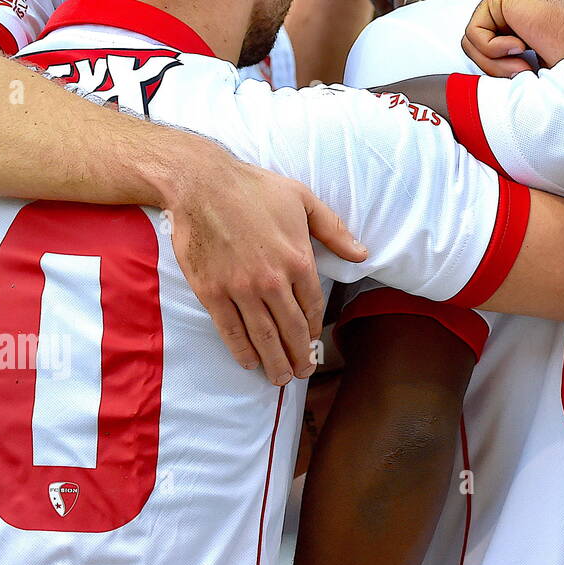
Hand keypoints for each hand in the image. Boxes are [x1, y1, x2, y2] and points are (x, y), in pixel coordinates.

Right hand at [166, 160, 366, 385]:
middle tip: (302, 372)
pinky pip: (230, 329)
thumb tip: (362, 254)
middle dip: (299, 355)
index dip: (313, 330)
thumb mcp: (304, 200)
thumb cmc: (255, 189)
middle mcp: (272, 280)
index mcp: (298, 259)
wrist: (202, 185)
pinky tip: (249, 362)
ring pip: (263, 336)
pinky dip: (241, 350)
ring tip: (281, 379)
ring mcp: (240, 289)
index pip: (312, 306)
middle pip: (291, 329)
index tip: (314, 344)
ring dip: (274, 362)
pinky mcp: (212, 292)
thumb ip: (334, 230)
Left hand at [461, 0, 563, 75]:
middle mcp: (507, 0)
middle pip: (472, 41)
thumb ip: (501, 61)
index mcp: (513, 14)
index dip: (497, 67)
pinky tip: (521, 46)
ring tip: (523, 61)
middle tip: (522, 70)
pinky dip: (494, 49)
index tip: (526, 72)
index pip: (482, 44)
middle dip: (493, 66)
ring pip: (471, 39)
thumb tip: (474, 80)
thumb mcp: (525, 62)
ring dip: (495, 61)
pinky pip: (475, 32)